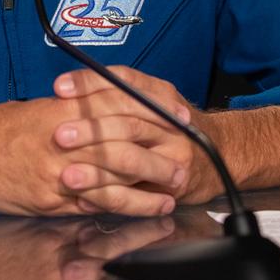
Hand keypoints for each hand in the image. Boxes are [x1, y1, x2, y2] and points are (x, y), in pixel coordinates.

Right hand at [0, 78, 192, 216]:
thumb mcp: (37, 110)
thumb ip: (73, 114)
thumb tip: (108, 118)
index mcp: (62, 110)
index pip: (119, 109)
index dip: (154, 116)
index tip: (178, 121)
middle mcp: (62, 141)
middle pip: (122, 148)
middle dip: (156, 159)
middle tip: (182, 166)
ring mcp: (55, 173)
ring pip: (110, 183)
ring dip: (143, 193)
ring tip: (167, 198)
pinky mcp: (46, 200)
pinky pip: (87, 206)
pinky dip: (113, 210)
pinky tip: (132, 214)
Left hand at [50, 65, 224, 212]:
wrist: (220, 157)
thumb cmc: (174, 128)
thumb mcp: (155, 101)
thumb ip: (119, 94)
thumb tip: (66, 91)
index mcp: (160, 95)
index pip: (123, 81)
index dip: (90, 83)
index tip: (60, 88)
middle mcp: (169, 123)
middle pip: (126, 121)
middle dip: (90, 128)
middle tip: (59, 135)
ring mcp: (173, 156)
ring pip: (130, 158)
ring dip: (95, 169)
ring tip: (67, 175)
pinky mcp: (172, 187)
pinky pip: (135, 194)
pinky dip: (107, 196)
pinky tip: (83, 198)